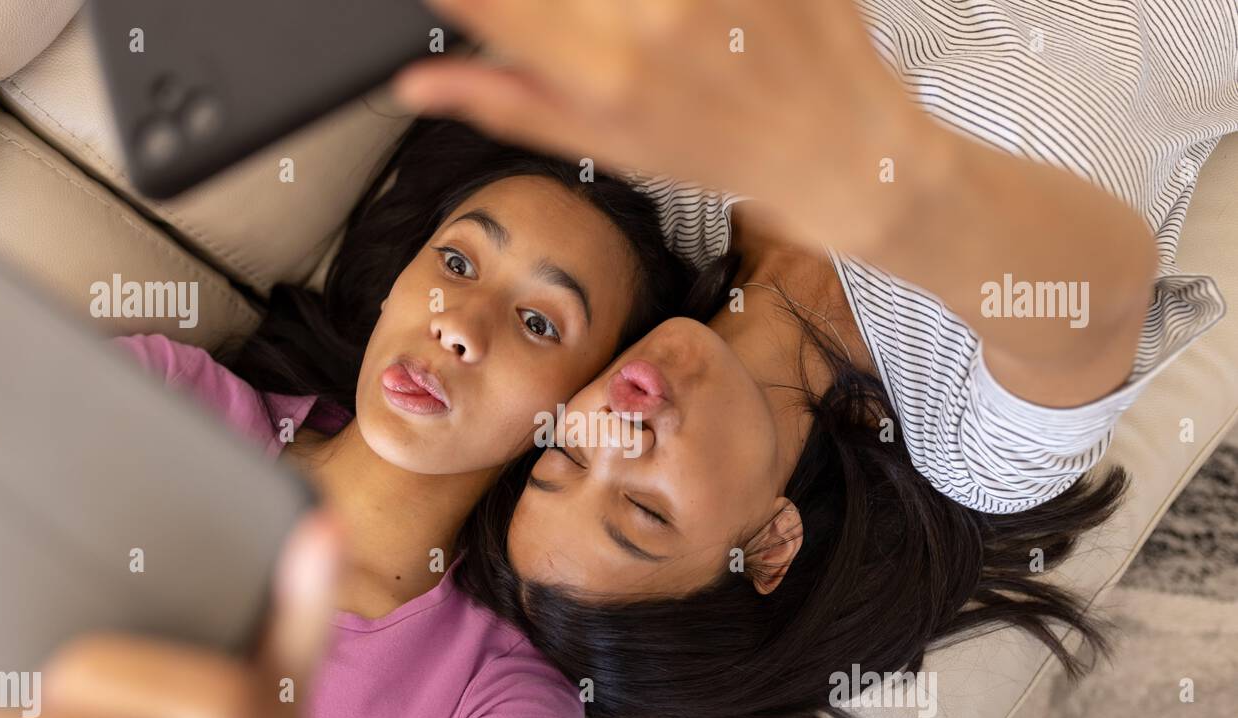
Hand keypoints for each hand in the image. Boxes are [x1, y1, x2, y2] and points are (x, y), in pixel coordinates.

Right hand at [395, 0, 929, 252]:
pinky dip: (697, 4)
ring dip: (644, 15)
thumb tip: (415, 84)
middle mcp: (651, 15)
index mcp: (602, 74)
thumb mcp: (609, 147)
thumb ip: (508, 106)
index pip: (493, 3)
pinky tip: (711, 24)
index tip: (454, 0)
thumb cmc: (726, 158)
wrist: (846, 153)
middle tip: (618, 45)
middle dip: (568, 15)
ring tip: (674, 40)